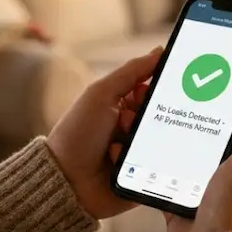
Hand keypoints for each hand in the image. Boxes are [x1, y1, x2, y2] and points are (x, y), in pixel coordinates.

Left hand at [46, 47, 160, 219]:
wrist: (65, 181)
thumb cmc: (78, 133)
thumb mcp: (102, 94)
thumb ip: (131, 71)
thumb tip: (160, 50)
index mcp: (126, 106)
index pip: (156, 92)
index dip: (160, 89)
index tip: (166, 87)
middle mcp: (136, 129)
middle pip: (164, 117)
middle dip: (149, 117)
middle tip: (127, 121)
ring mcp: (142, 154)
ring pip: (166, 141)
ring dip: (142, 140)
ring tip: (118, 144)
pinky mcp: (148, 178)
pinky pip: (163, 166)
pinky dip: (143, 162)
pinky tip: (119, 161)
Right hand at [165, 87, 231, 231]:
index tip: (215, 80)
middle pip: (213, 136)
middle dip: (198, 118)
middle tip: (178, 93)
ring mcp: (207, 186)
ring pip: (188, 153)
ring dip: (176, 139)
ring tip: (158, 113)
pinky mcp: (184, 198)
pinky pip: (169, 174)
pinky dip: (158, 164)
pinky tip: (147, 146)